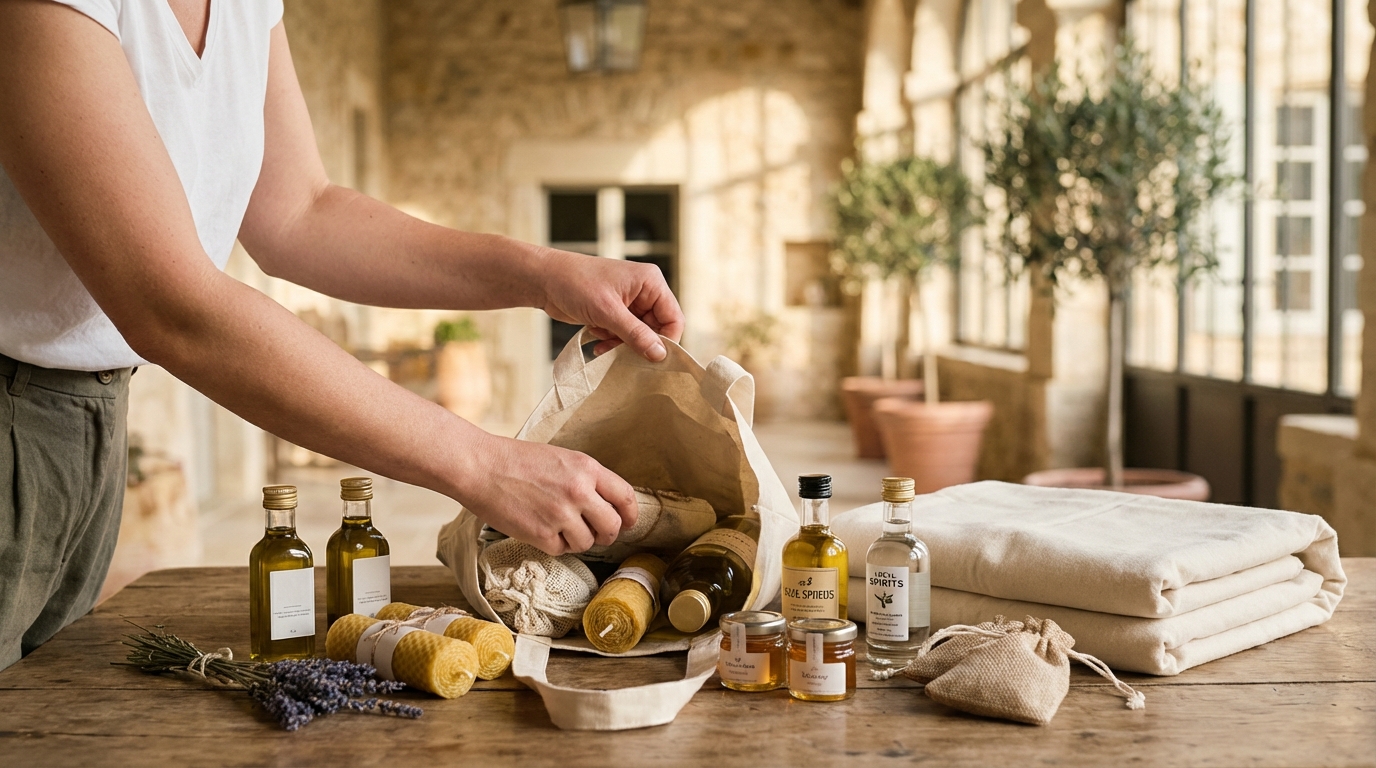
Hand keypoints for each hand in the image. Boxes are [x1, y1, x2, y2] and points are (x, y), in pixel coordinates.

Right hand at [457, 434, 638, 555]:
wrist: (480, 467)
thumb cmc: (517, 460)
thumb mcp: (561, 459)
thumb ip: (586, 479)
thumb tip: (606, 504)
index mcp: (587, 468)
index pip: (625, 496)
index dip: (630, 514)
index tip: (628, 522)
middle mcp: (579, 492)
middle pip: (613, 526)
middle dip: (607, 534)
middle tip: (596, 533)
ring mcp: (561, 515)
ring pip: (588, 542)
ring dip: (578, 540)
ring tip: (559, 526)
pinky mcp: (542, 535)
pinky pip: (562, 550)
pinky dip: (554, 544)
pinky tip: (541, 529)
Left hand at [540, 249, 684, 360]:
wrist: (544, 280)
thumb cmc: (575, 284)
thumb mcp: (608, 312)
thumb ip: (636, 334)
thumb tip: (660, 355)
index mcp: (650, 282)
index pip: (673, 318)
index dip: (666, 340)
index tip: (652, 359)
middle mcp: (644, 291)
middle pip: (656, 329)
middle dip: (639, 344)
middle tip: (623, 355)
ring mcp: (629, 303)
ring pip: (639, 335)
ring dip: (622, 345)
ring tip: (604, 343)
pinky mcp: (615, 313)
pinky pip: (624, 335)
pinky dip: (612, 341)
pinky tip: (597, 340)